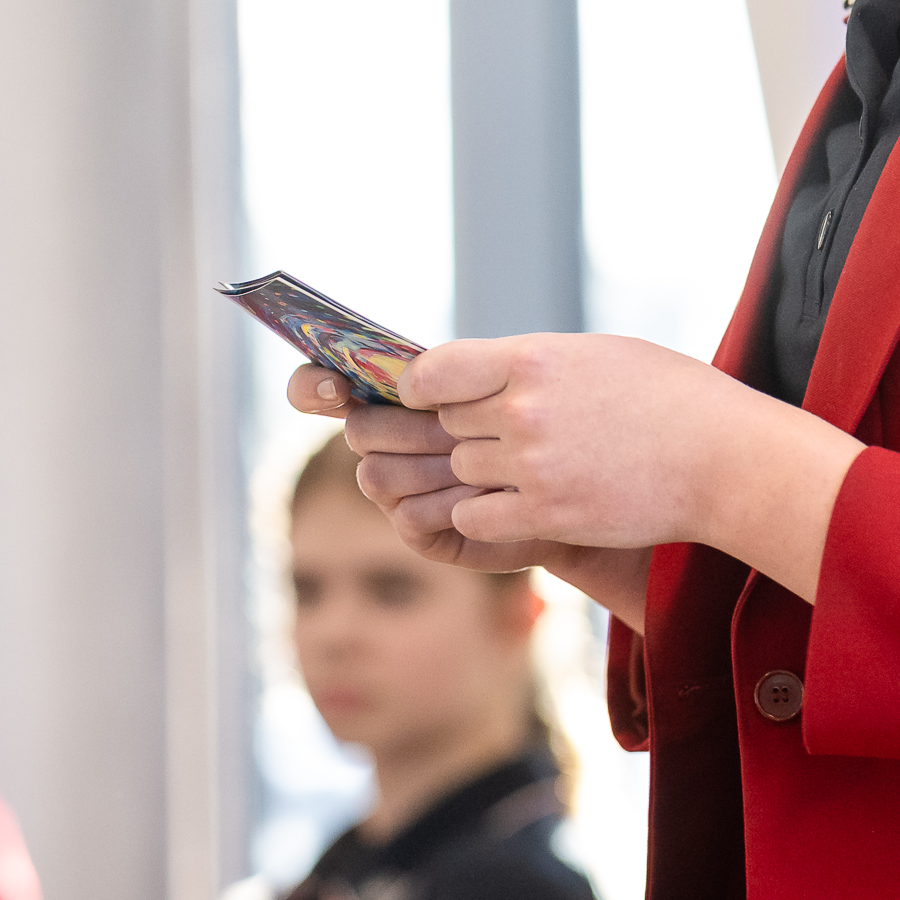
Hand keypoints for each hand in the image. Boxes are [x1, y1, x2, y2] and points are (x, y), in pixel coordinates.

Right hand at [288, 364, 584, 575]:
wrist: (587, 476)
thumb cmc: (550, 414)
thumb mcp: (508, 376)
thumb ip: (455, 368)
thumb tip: (407, 373)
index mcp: (391, 396)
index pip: (318, 387)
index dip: (313, 386)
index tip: (336, 386)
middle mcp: (386, 442)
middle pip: (357, 430)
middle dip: (403, 429)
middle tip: (452, 429)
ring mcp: (399, 489)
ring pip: (376, 475)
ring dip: (430, 465)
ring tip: (486, 461)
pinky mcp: (421, 531)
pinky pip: (407, 515)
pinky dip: (447, 501)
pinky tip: (490, 494)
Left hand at [315, 332, 859, 604]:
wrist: (726, 458)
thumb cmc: (670, 398)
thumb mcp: (596, 356)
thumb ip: (531, 365)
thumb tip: (477, 373)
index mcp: (531, 358)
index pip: (431, 370)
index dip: (414, 386)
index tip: (415, 394)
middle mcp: (522, 409)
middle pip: (437, 426)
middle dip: (431, 434)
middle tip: (413, 438)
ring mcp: (532, 465)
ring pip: (455, 473)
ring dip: (457, 476)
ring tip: (470, 472)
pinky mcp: (547, 513)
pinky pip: (476, 519)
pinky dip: (476, 516)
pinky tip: (497, 506)